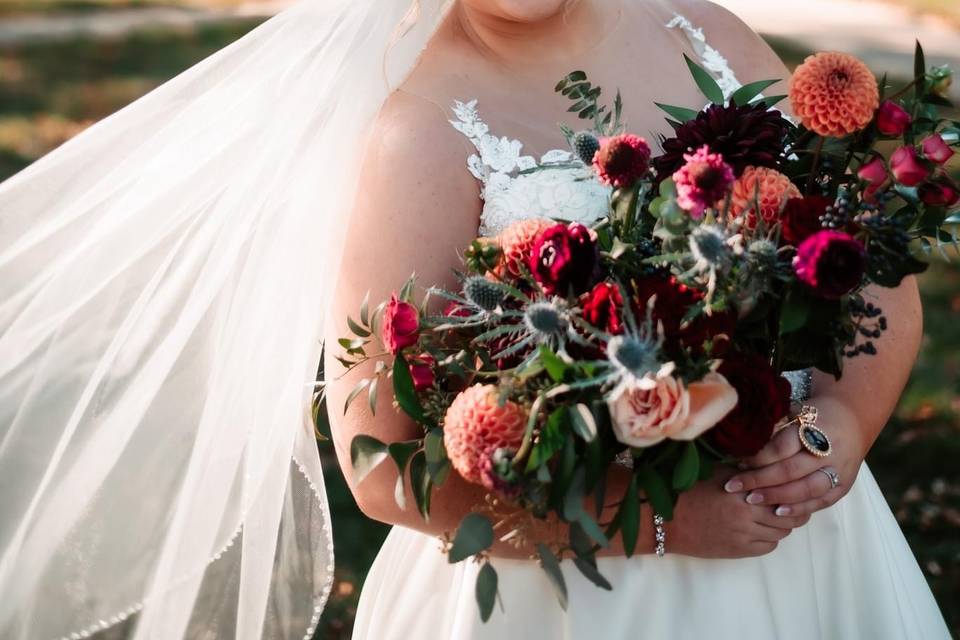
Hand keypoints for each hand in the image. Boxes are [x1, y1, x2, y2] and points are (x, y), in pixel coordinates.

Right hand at [667, 466, 809, 558]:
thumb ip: (745, 471)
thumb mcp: (717, 473)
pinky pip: (768, 546)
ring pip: (781, 532)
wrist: (666, 520)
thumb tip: (769, 465)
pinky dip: (771, 538)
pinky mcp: (739, 550)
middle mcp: (747, 514)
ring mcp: (744, 535)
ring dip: (782, 524)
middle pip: (787, 515)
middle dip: (792, 508)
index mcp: (742, 491)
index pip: (782, 492)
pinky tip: (762, 529)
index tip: (792, 486)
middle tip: (791, 502)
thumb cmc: (689, 491)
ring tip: (775, 515)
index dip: (791, 490)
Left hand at [722, 404, 864, 518]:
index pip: (781, 448)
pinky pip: (820, 502)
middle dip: (759, 480)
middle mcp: (827, 451)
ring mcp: (838, 471)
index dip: (757, 457)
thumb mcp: (794, 411)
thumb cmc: (813, 416)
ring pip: (805, 489)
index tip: (737, 462)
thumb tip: (740, 441)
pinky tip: (778, 512)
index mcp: (814, 428)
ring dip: (776, 497)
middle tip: (733, 486)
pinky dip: (798, 509)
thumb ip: (773, 426)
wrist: (852, 420)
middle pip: (790, 470)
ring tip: (751, 500)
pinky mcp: (843, 486)